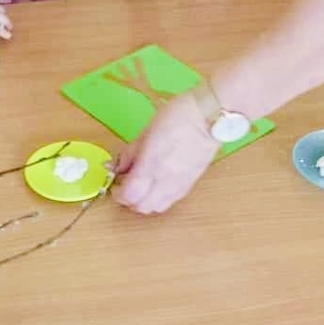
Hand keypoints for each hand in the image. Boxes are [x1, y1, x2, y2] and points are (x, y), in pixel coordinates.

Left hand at [112, 92, 221, 213]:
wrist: (209, 117)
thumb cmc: (177, 116)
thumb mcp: (146, 131)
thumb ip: (129, 153)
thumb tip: (116, 167)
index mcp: (151, 164)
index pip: (129, 195)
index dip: (117, 194)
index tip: (115, 185)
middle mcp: (165, 180)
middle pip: (142, 207)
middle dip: (130, 200)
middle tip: (126, 186)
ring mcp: (180, 184)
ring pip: (157, 208)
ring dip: (145, 202)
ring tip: (142, 186)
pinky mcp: (191, 184)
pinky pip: (171, 201)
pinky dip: (160, 198)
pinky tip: (158, 183)